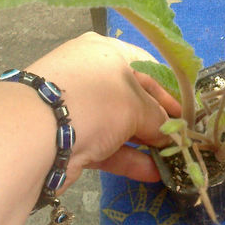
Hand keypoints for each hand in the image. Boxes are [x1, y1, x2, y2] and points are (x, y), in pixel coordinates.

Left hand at [26, 32, 180, 187]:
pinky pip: (107, 147)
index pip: (147, 66)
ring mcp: (80, 108)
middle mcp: (92, 75)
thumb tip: (171, 133)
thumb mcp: (137, 104)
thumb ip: (158, 119)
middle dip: (159, 120)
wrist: (37, 132)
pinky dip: (129, 159)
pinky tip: (154, 173)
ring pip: (121, 125)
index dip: (169, 89)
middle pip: (134, 97)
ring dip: (147, 143)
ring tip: (174, 159)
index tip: (186, 110)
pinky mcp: (71, 138)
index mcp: (106, 51)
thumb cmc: (96, 100)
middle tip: (182, 137)